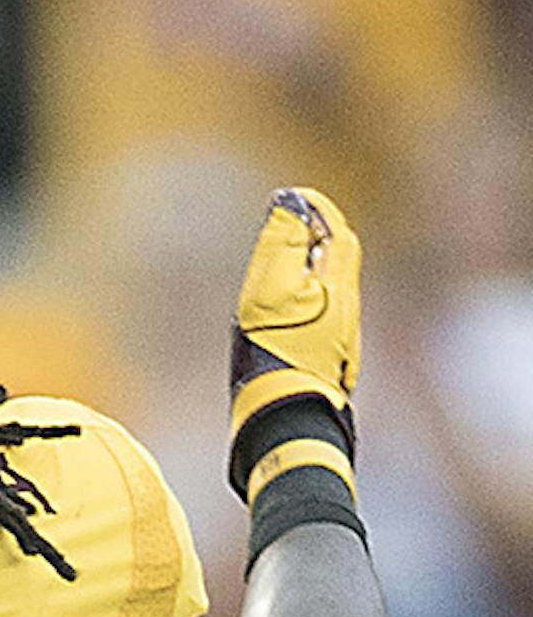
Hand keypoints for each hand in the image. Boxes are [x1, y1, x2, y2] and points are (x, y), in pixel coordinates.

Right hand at [228, 188, 360, 497]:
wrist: (285, 417)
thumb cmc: (275, 352)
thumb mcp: (271, 287)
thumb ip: (282, 243)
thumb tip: (290, 204)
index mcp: (336, 288)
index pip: (336, 233)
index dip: (316, 211)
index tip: (291, 199)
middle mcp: (345, 309)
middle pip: (339, 258)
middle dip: (316, 235)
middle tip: (286, 221)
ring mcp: (338, 335)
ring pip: (331, 286)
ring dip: (309, 264)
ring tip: (280, 257)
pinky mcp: (326, 356)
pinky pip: (321, 310)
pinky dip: (305, 291)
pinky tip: (282, 304)